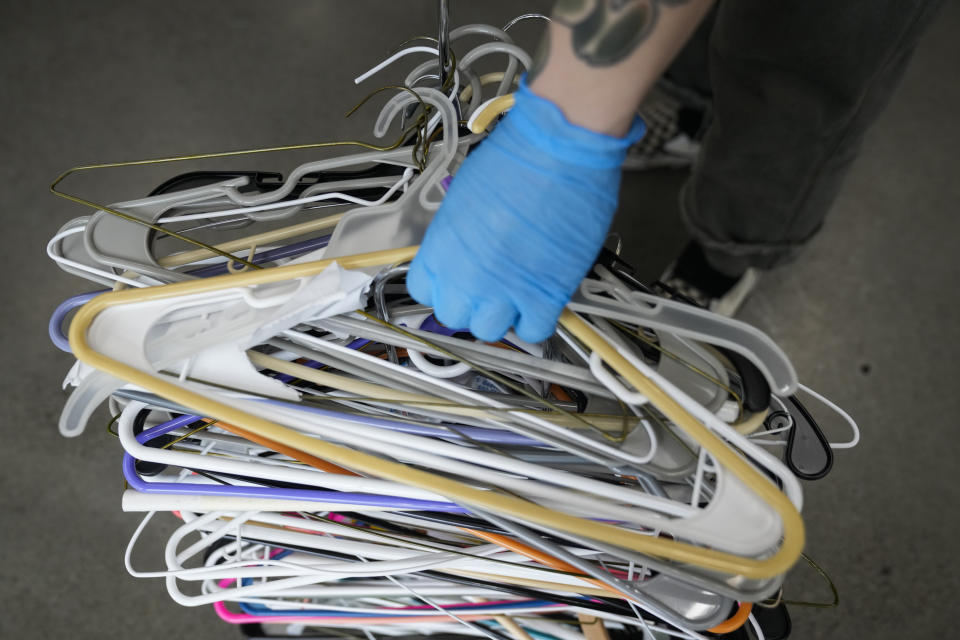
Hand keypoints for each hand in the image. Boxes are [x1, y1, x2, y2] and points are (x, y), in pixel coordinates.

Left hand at [407, 78, 643, 343]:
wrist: (556, 152)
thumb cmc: (512, 159)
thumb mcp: (462, 195)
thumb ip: (457, 234)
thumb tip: (468, 246)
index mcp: (440, 250)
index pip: (424, 290)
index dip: (443, 285)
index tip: (456, 277)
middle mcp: (466, 278)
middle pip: (454, 315)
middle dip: (470, 302)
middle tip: (489, 284)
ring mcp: (505, 292)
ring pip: (491, 330)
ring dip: (502, 314)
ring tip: (516, 291)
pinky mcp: (545, 296)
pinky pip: (534, 330)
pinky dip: (537, 320)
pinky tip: (541, 299)